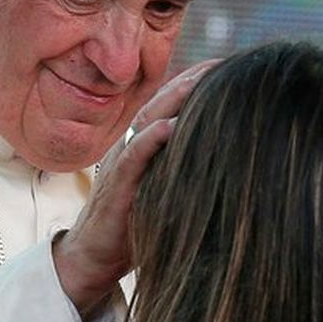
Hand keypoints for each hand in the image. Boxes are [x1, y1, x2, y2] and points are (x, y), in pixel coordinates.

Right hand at [53, 60, 217, 313]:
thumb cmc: (132, 227)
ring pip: (148, 121)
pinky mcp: (116, 186)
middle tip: (224, 63)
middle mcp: (131, 146)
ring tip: (203, 81)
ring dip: (175, 99)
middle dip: (191, 81)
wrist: (92, 258)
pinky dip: (152, 139)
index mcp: (143, 145)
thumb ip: (185, 173)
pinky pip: (133, 157)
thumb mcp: (164, 192)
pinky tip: (172, 126)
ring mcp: (122, 163)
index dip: (196, 83)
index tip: (230, 67)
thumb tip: (227, 166)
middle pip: (162, 103)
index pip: (172, 105)